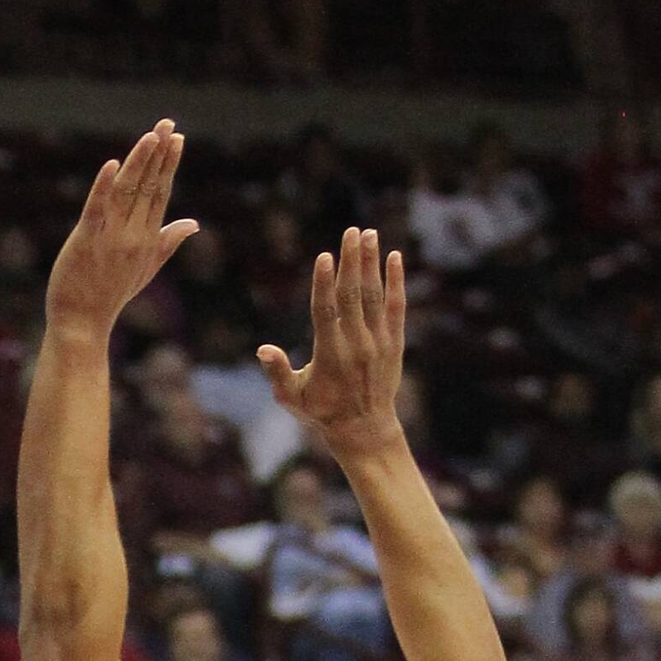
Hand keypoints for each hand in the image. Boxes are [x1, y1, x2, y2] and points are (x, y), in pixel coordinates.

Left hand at [43, 122, 194, 340]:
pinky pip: (97, 209)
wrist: (83, 322)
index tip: (177, 138)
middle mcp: (133, 234)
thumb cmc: (111, 294)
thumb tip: (194, 223)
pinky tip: (112, 165)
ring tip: (151, 136)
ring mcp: (110, 237)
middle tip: (168, 124)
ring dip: (140, 162)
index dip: (169, 164)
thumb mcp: (147, 268)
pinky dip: (104, 186)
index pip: (161, 193)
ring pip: (128, 192)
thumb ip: (169, 241)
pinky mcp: (86, 240)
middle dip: (159, 154)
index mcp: (148, 237)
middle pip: (149, 186)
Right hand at [258, 227, 406, 459]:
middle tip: (351, 231)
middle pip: (353, 295)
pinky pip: (397, 307)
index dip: (324, 283)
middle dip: (352, 261)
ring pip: (375, 296)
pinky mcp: (394, 343)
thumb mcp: (292, 398)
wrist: (364, 429)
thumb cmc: (321, 412)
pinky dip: (396, 282)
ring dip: (371, 263)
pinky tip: (394, 258)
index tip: (325, 256)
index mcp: (330, 355)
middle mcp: (357, 344)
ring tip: (369, 234)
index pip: (326, 311)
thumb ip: (278, 372)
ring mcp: (378, 343)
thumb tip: (263, 349)